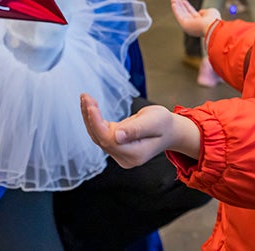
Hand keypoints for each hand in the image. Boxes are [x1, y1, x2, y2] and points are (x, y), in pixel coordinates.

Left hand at [81, 94, 199, 167]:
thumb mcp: (154, 122)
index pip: (109, 140)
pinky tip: (89, 106)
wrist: (169, 130)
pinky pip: (100, 133)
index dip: (97, 123)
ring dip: (89, 117)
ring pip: (98, 135)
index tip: (91, 106)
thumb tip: (117, 136)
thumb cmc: (164, 124)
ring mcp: (119, 154)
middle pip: (100, 138)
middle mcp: (125, 157)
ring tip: (85, 98)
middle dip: (90, 116)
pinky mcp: (116, 146)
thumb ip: (136, 129)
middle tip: (85, 96)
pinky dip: (94, 119)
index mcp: (135, 154)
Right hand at [170, 0, 219, 36]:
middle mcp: (193, 25)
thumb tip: (200, 12)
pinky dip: (176, 10)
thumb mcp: (211, 12)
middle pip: (185, 13)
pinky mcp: (184, 25)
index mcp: (200, 23)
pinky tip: (173, 4)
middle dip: (180, 6)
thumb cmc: (213, 19)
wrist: (212, 26)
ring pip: (181, 14)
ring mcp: (188, 26)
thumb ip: (205, 12)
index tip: (183, 0)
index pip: (192, 13)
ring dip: (176, 7)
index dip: (187, 6)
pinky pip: (179, 16)